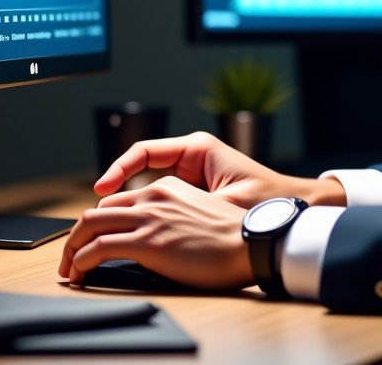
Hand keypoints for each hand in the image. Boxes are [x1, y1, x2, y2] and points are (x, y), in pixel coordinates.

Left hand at [58, 175, 252, 287]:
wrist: (248, 242)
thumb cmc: (231, 237)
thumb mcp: (197, 214)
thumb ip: (171, 217)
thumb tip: (152, 241)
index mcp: (167, 187)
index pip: (118, 202)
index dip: (99, 223)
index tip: (92, 242)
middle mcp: (153, 197)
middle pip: (97, 211)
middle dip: (76, 235)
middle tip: (70, 257)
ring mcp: (148, 218)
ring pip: (90, 226)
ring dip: (71, 249)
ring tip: (68, 269)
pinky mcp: (146, 242)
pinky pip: (98, 249)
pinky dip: (80, 262)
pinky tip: (78, 275)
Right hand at [93, 130, 346, 208]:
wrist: (287, 214)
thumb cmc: (265, 202)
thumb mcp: (225, 201)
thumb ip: (192, 207)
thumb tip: (154, 218)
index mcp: (198, 149)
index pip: (145, 151)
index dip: (119, 168)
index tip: (101, 189)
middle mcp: (192, 157)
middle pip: (141, 168)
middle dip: (117, 189)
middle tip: (94, 215)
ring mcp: (192, 175)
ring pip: (148, 185)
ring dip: (129, 203)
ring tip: (106, 225)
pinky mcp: (193, 192)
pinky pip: (161, 198)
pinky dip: (146, 211)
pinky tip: (134, 232)